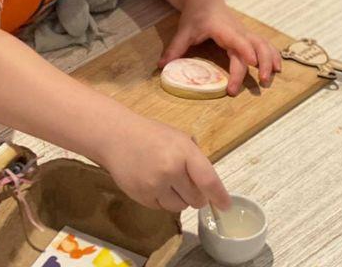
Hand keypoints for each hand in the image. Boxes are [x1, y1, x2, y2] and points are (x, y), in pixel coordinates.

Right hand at [101, 114, 230, 212]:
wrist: (116, 136)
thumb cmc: (150, 135)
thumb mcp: (177, 138)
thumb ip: (194, 159)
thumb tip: (209, 186)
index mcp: (183, 151)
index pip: (208, 180)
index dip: (219, 196)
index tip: (225, 205)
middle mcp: (171, 169)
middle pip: (196, 199)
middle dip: (194, 194)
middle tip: (183, 181)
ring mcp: (155, 184)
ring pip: (180, 207)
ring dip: (178, 198)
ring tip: (165, 179)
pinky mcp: (142, 196)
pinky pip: (162, 208)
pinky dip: (161, 199)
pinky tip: (152, 182)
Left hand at [158, 0, 281, 94]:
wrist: (205, 0)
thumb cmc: (195, 16)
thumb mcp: (184, 31)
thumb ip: (175, 49)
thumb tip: (161, 66)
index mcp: (222, 29)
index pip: (236, 40)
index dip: (245, 51)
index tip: (252, 64)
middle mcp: (237, 31)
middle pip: (254, 46)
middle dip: (261, 64)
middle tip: (261, 83)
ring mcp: (245, 33)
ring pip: (263, 45)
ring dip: (270, 61)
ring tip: (270, 80)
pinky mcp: (248, 36)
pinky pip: (265, 45)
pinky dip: (273, 56)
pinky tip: (279, 68)